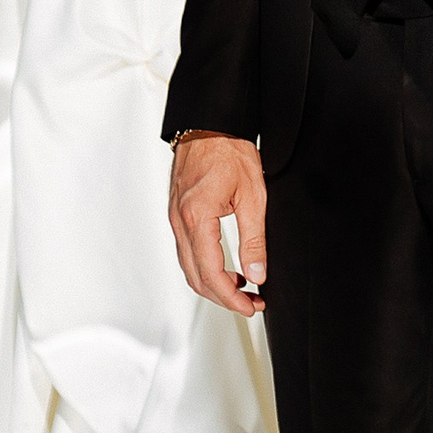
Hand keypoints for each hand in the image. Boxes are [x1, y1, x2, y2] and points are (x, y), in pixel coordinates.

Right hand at [169, 134, 267, 315]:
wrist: (209, 125)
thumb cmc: (230, 151)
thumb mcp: (253, 195)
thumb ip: (254, 239)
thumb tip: (258, 274)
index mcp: (197, 218)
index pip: (211, 274)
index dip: (231, 298)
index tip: (251, 307)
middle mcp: (180, 223)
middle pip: (196, 278)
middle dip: (224, 297)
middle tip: (251, 303)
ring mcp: (175, 219)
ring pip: (190, 268)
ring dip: (214, 284)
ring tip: (244, 287)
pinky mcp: (177, 215)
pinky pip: (187, 252)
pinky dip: (206, 267)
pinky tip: (228, 267)